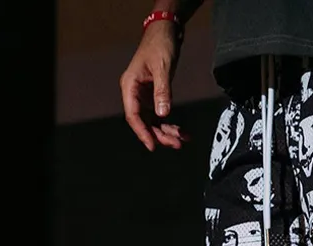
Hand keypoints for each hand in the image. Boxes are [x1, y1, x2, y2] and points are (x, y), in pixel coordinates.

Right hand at [120, 23, 189, 150]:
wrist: (165, 33)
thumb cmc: (160, 46)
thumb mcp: (162, 68)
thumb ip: (162, 91)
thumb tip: (163, 115)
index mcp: (130, 86)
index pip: (133, 115)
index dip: (142, 132)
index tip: (153, 146)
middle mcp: (135, 93)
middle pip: (144, 122)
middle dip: (160, 135)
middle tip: (176, 144)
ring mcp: (144, 96)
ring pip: (153, 121)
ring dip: (167, 132)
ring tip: (182, 140)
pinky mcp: (154, 96)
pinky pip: (160, 115)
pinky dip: (171, 124)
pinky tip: (181, 132)